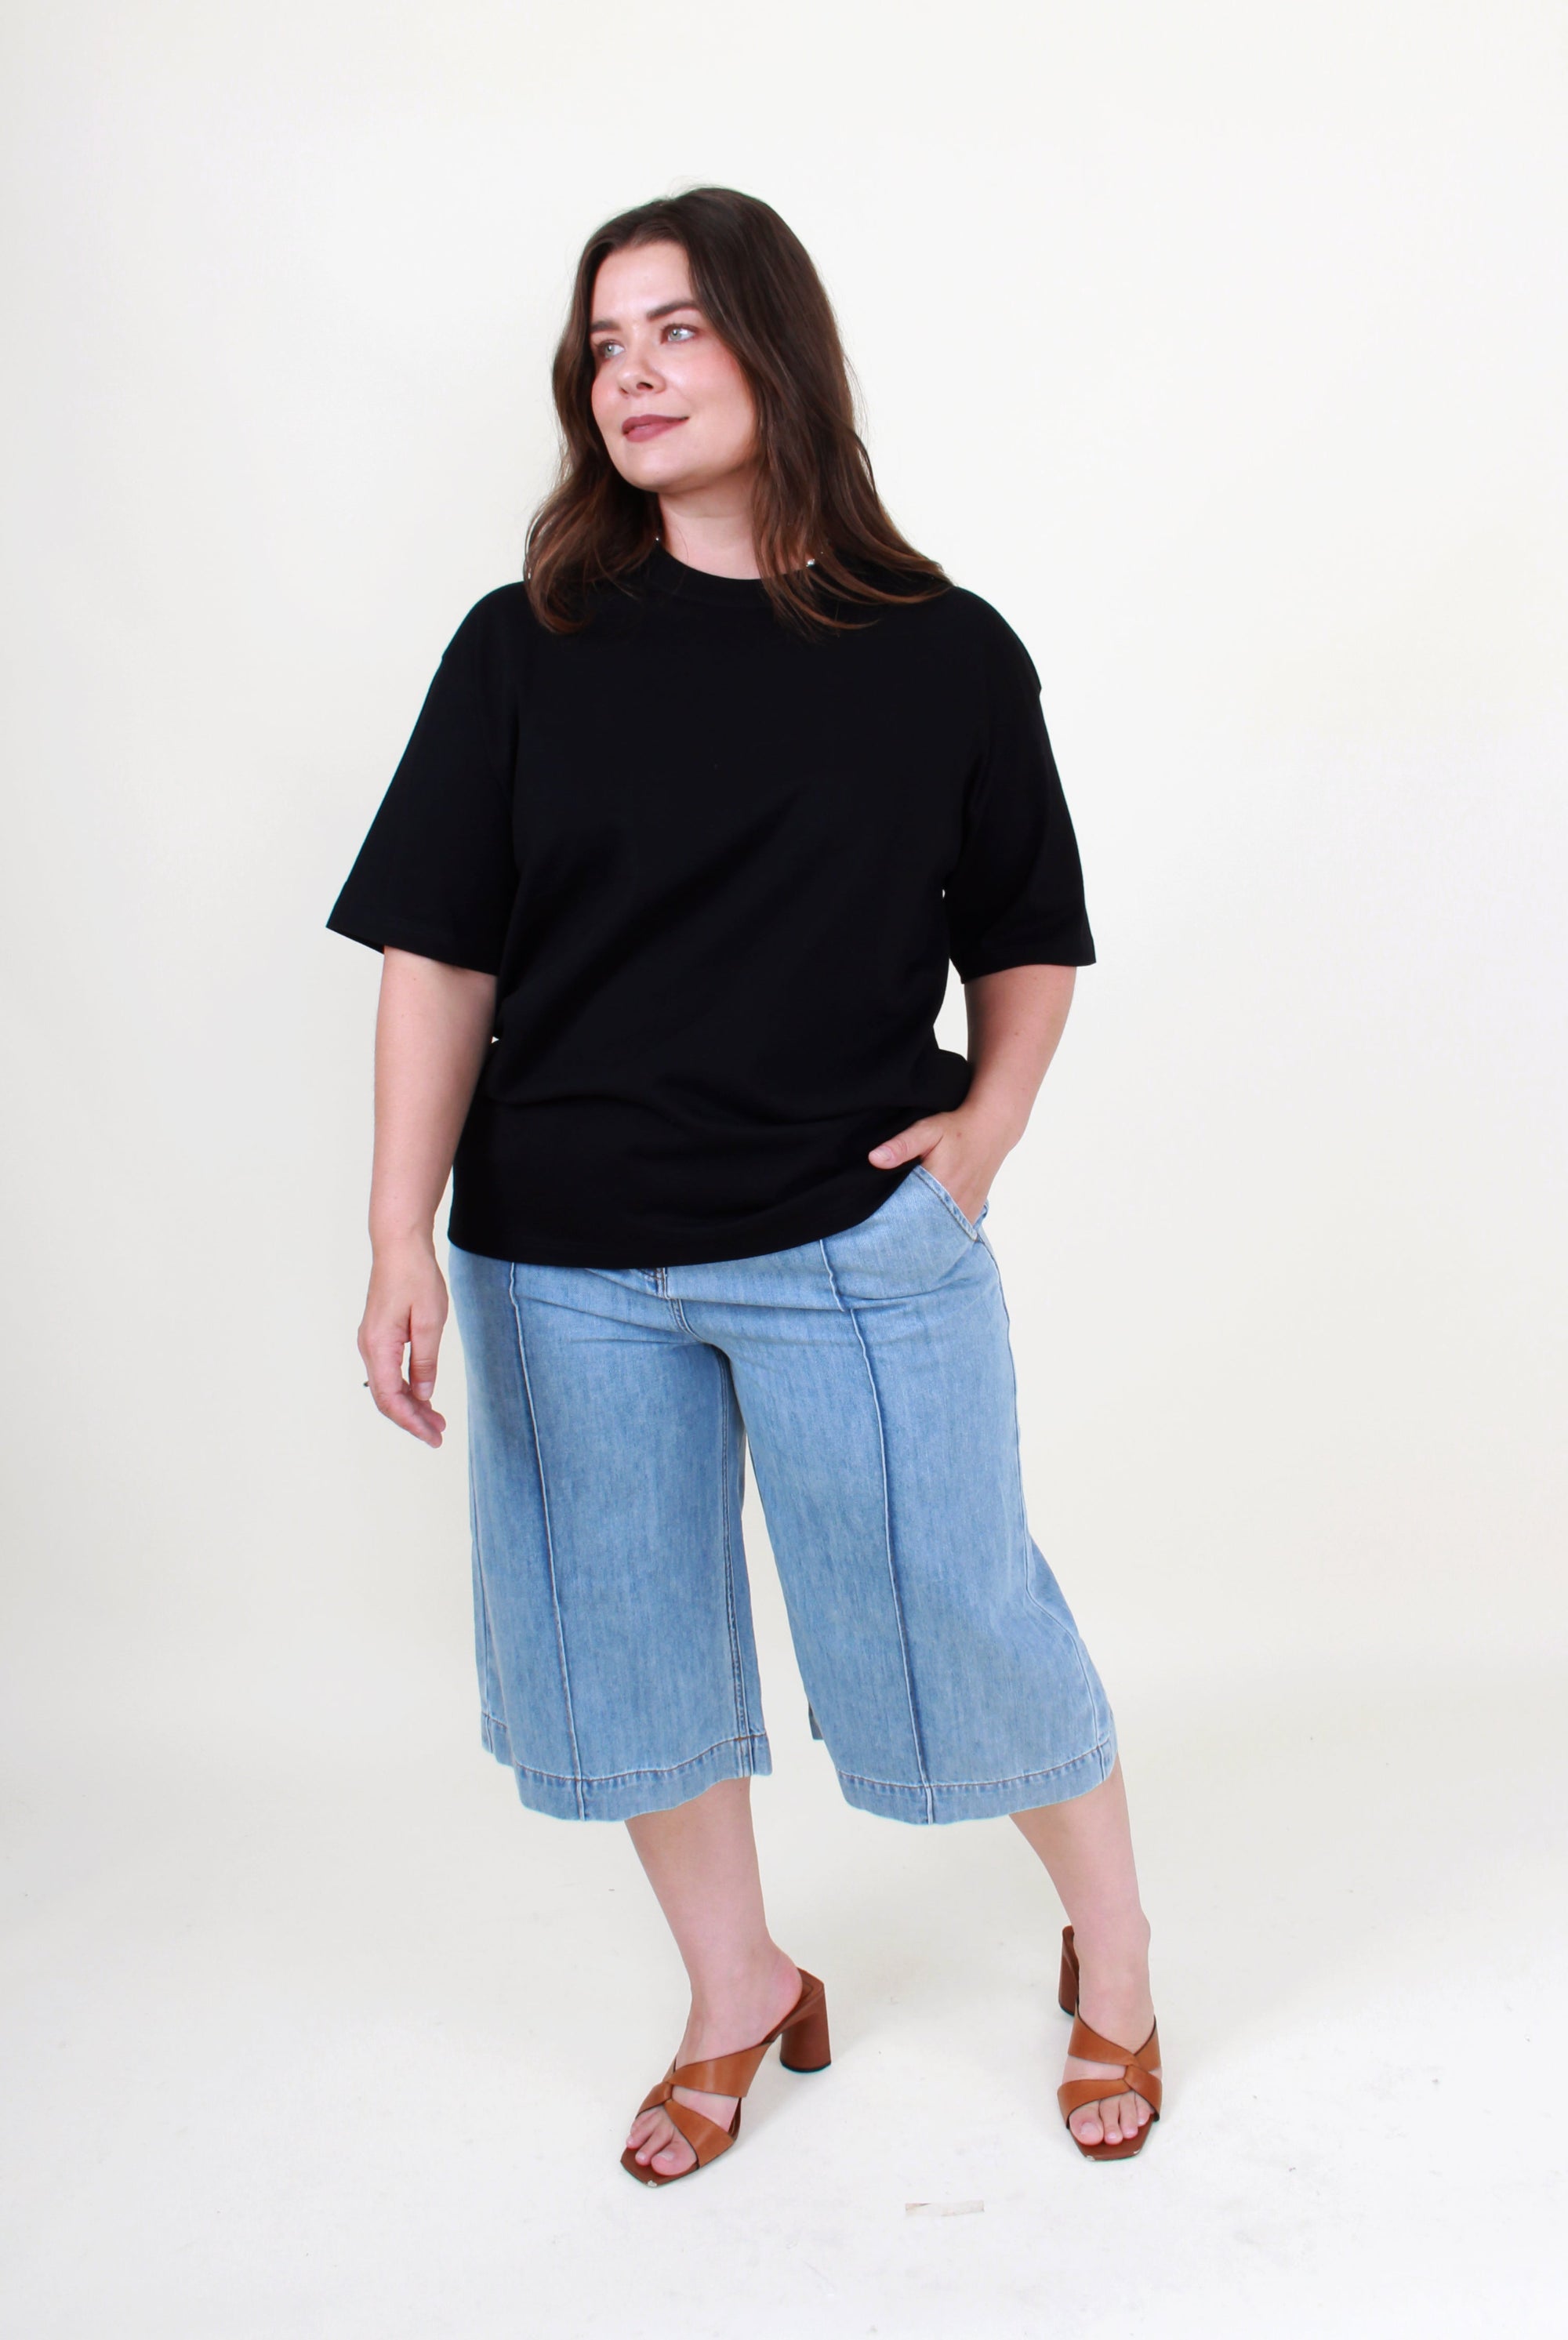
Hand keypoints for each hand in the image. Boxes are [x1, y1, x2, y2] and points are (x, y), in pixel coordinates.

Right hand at [358, 1236, 449, 1446]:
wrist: (398, 1245)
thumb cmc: (415, 1277)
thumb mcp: (430, 1321)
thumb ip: (425, 1361)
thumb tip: (422, 1395)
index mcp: (379, 1346)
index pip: (390, 1399)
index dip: (412, 1422)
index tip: (433, 1437)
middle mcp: (369, 1347)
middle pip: (386, 1398)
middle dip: (412, 1420)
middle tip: (439, 1434)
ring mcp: (371, 1342)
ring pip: (386, 1386)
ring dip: (410, 1406)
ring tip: (436, 1420)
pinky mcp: (378, 1336)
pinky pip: (388, 1372)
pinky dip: (405, 1388)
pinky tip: (423, 1395)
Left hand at [868, 1110, 1008, 1225]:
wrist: (991, 1130)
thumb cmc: (956, 1129)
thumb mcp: (926, 1130)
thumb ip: (901, 1146)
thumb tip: (874, 1159)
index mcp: (941, 1185)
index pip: (908, 1214)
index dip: (891, 1219)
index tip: (877, 1222)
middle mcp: (957, 1203)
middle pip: (922, 1228)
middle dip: (904, 1231)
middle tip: (885, 1232)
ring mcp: (967, 1211)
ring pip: (938, 1232)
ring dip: (921, 1233)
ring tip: (903, 1232)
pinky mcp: (973, 1212)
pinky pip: (952, 1231)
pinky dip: (938, 1231)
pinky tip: (925, 1228)